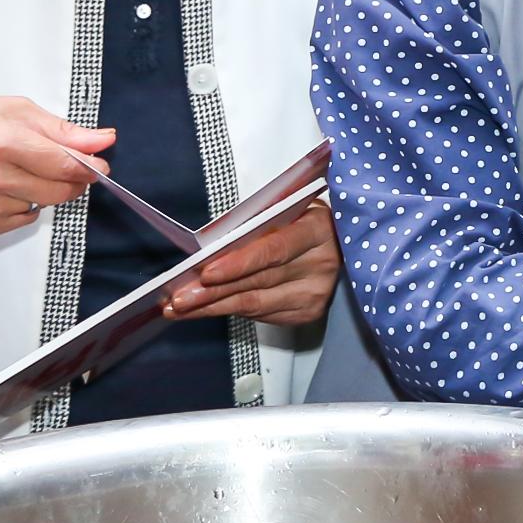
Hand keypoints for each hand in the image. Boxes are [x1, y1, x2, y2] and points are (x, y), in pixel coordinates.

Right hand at [0, 94, 112, 234]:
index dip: (89, 166)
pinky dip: (26, 202)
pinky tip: (6, 185)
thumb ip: (61, 129)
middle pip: (59, 190)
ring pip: (45, 204)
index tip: (101, 164)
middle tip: (69, 164)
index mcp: (1, 140)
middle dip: (74, 178)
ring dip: (48, 188)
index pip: (62, 163)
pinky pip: (25, 217)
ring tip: (23, 167)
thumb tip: (103, 140)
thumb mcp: (13, 109)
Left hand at [165, 199, 338, 326]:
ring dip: (214, 307)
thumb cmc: (307, 220)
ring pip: (256, 304)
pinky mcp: (310, 312)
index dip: (238, 264)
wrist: (344, 241)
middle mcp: (321, 264)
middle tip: (179, 298)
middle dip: (213, 291)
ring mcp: (316, 292)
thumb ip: (258, 223)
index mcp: (317, 229)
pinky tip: (209, 308)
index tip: (205, 273)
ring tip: (181, 308)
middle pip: (258, 282)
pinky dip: (233, 310)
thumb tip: (211, 246)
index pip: (273, 250)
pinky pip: (263, 315)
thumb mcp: (289, 208)